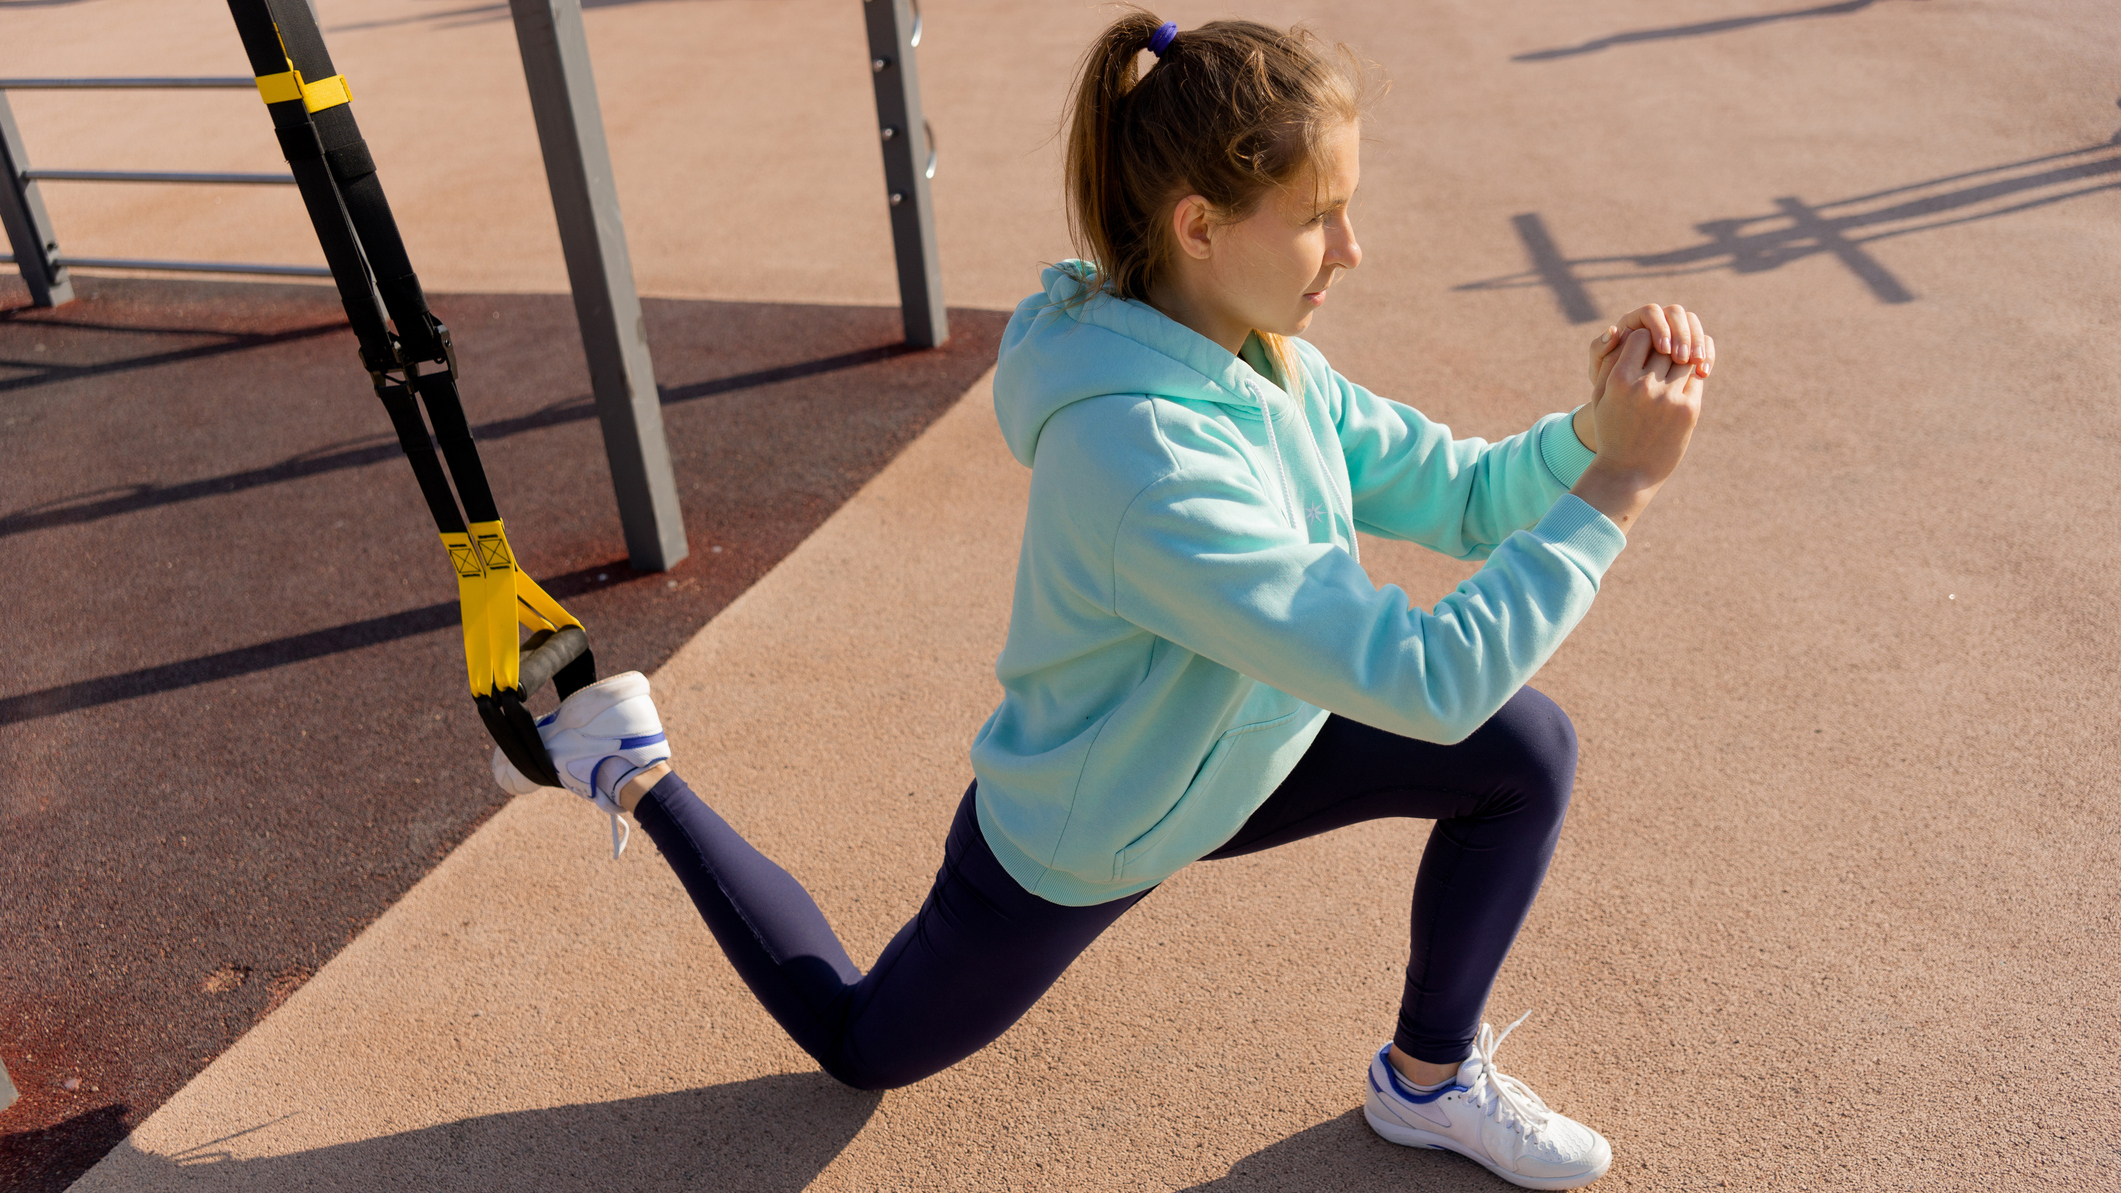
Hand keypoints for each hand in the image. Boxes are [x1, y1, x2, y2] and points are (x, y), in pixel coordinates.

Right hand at [1569, 328, 1705, 533]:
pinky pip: (1695, 378)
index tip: (1643, 347)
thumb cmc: (1611, 431)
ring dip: (1681, 358)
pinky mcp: (1690, 409)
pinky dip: (1690, 375)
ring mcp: (1670, 398)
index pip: (1640, 336)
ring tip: (1673, 365)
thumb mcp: (1600, 397)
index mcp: (1620, 380)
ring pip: (1684, 359)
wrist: (1629, 473)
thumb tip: (1623, 331)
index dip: (1643, 339)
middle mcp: (1646, 386)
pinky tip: (1682, 381)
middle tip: (1663, 352)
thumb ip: (1610, 363)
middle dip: (1664, 346)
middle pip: (1665, 346)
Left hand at [1588, 303, 1713, 399]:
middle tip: (1682, 358)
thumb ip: (1601, 350)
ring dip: (1697, 343)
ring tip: (1696, 364)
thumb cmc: (1606, 387)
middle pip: (1676, 314)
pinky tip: (1703, 373)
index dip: (1659, 327)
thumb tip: (1614, 330)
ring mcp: (1674, 333)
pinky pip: (1703, 343)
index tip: (1663, 349)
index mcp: (1633, 322)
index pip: (1651, 312)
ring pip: (1693, 325)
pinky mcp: (1688, 348)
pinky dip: (1706, 355)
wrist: (1623, 406)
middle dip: (1682, 334)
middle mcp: (1655, 323)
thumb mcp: (1599, 372)